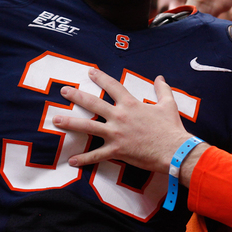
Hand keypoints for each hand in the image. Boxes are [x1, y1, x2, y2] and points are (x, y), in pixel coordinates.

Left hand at [51, 68, 192, 172]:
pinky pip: (97, 155)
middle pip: (93, 103)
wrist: (175, 150)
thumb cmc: (171, 128)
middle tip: (64, 91)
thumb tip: (160, 77)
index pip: (112, 86)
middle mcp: (119, 116)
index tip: (89, 71)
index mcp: (131, 104)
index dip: (100, 77)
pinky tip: (71, 160)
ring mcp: (116, 133)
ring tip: (56, 120)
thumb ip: (162, 90)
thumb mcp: (168, 105)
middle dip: (76, 96)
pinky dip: (84, 159)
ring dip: (70, 123)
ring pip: (88, 126)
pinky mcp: (117, 150)